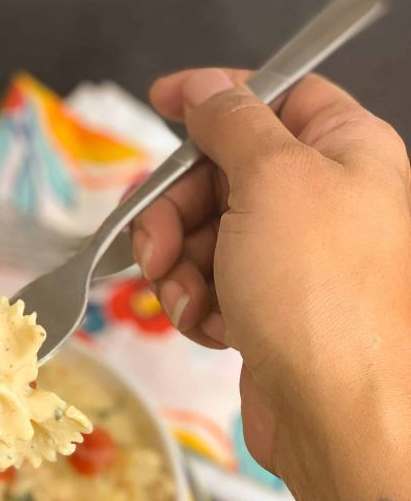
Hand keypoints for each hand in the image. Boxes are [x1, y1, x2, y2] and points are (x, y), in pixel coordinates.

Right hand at [134, 68, 410, 476]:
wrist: (339, 413)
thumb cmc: (322, 292)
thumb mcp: (272, 178)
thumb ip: (233, 122)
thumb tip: (206, 87)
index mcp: (345, 149)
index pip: (276, 96)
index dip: (216, 95)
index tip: (163, 100)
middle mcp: (324, 200)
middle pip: (223, 172)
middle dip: (176, 206)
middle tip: (155, 240)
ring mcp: (295, 259)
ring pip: (205, 233)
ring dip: (179, 263)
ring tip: (189, 297)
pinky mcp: (269, 308)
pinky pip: (210, 284)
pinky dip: (196, 302)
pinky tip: (210, 325)